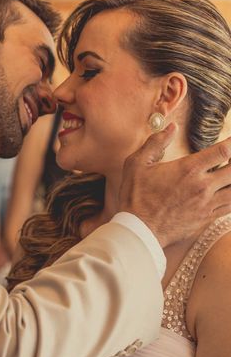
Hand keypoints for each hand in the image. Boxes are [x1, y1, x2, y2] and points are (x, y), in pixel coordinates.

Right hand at [119, 123, 230, 246]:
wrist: (139, 229)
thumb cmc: (136, 196)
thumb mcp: (136, 164)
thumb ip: (155, 143)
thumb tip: (171, 127)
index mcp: (188, 170)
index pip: (222, 151)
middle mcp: (202, 186)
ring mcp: (207, 204)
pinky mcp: (207, 218)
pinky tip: (230, 192)